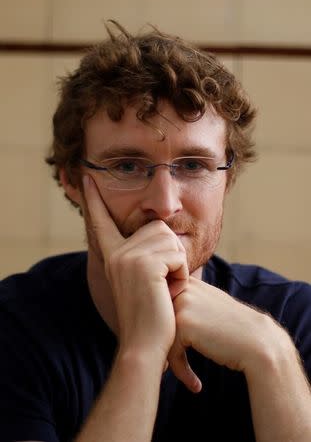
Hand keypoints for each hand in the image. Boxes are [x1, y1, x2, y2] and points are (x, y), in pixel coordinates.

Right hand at [83, 174, 187, 364]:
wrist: (145, 345)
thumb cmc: (150, 316)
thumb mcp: (141, 281)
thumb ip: (144, 256)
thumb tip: (161, 231)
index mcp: (113, 256)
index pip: (101, 221)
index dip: (94, 200)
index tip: (87, 176)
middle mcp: (117, 253)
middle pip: (158, 228)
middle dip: (170, 255)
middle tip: (162, 283)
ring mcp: (128, 257)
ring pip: (170, 239)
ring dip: (176, 265)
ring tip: (165, 288)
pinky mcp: (144, 263)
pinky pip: (177, 254)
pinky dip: (181, 274)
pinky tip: (168, 291)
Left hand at [168, 277, 277, 390]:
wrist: (258, 343)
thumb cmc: (235, 329)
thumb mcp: (212, 304)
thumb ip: (190, 301)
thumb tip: (162, 311)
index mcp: (190, 283)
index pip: (164, 307)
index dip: (166, 329)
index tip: (174, 348)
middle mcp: (184, 288)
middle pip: (159, 321)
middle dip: (165, 345)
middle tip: (175, 366)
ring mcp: (182, 303)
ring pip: (161, 336)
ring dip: (172, 359)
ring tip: (186, 375)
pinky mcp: (183, 322)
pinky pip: (170, 350)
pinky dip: (180, 369)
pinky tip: (195, 384)